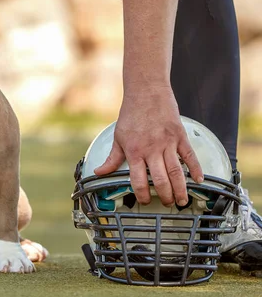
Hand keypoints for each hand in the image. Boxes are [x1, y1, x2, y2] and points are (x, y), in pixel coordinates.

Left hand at [94, 86, 203, 206]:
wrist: (146, 91)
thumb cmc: (131, 114)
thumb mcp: (118, 136)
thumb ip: (112, 158)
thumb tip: (99, 172)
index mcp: (134, 151)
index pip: (138, 180)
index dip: (142, 194)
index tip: (144, 201)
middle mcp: (151, 149)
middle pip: (160, 179)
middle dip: (164, 196)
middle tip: (167, 204)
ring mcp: (167, 143)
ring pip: (176, 171)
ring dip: (180, 189)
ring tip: (182, 200)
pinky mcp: (179, 136)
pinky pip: (189, 156)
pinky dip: (195, 169)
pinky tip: (198, 180)